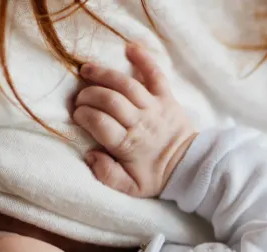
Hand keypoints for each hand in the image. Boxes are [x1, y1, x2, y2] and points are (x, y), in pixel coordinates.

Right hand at [74, 44, 195, 197]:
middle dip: (88, 95)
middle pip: (109, 100)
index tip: (77, 115)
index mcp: (128, 145)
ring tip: (86, 70)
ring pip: (126, 84)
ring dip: (103, 74)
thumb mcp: (130, 188)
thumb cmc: (155, 176)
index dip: (83, 115)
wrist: (189, 166)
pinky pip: (156, 74)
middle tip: (79, 98)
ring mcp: (155, 107)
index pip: (99, 123)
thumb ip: (107, 175)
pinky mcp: (167, 97)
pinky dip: (144, 58)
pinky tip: (129, 49)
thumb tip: (90, 156)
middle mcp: (141, 122)